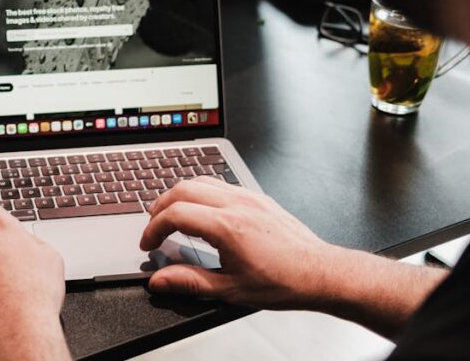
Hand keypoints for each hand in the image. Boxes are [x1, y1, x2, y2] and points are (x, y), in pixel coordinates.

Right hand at [141, 176, 339, 309]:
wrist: (320, 273)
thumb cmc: (284, 282)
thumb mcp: (231, 289)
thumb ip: (189, 282)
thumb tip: (160, 280)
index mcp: (227, 227)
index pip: (175, 214)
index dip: (153, 228)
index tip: (149, 243)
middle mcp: (236, 204)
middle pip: (182, 189)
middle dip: (160, 207)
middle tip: (153, 227)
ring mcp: (248, 197)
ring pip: (201, 180)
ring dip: (179, 195)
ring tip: (171, 215)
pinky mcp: (257, 197)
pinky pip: (220, 183)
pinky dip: (200, 192)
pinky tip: (200, 209)